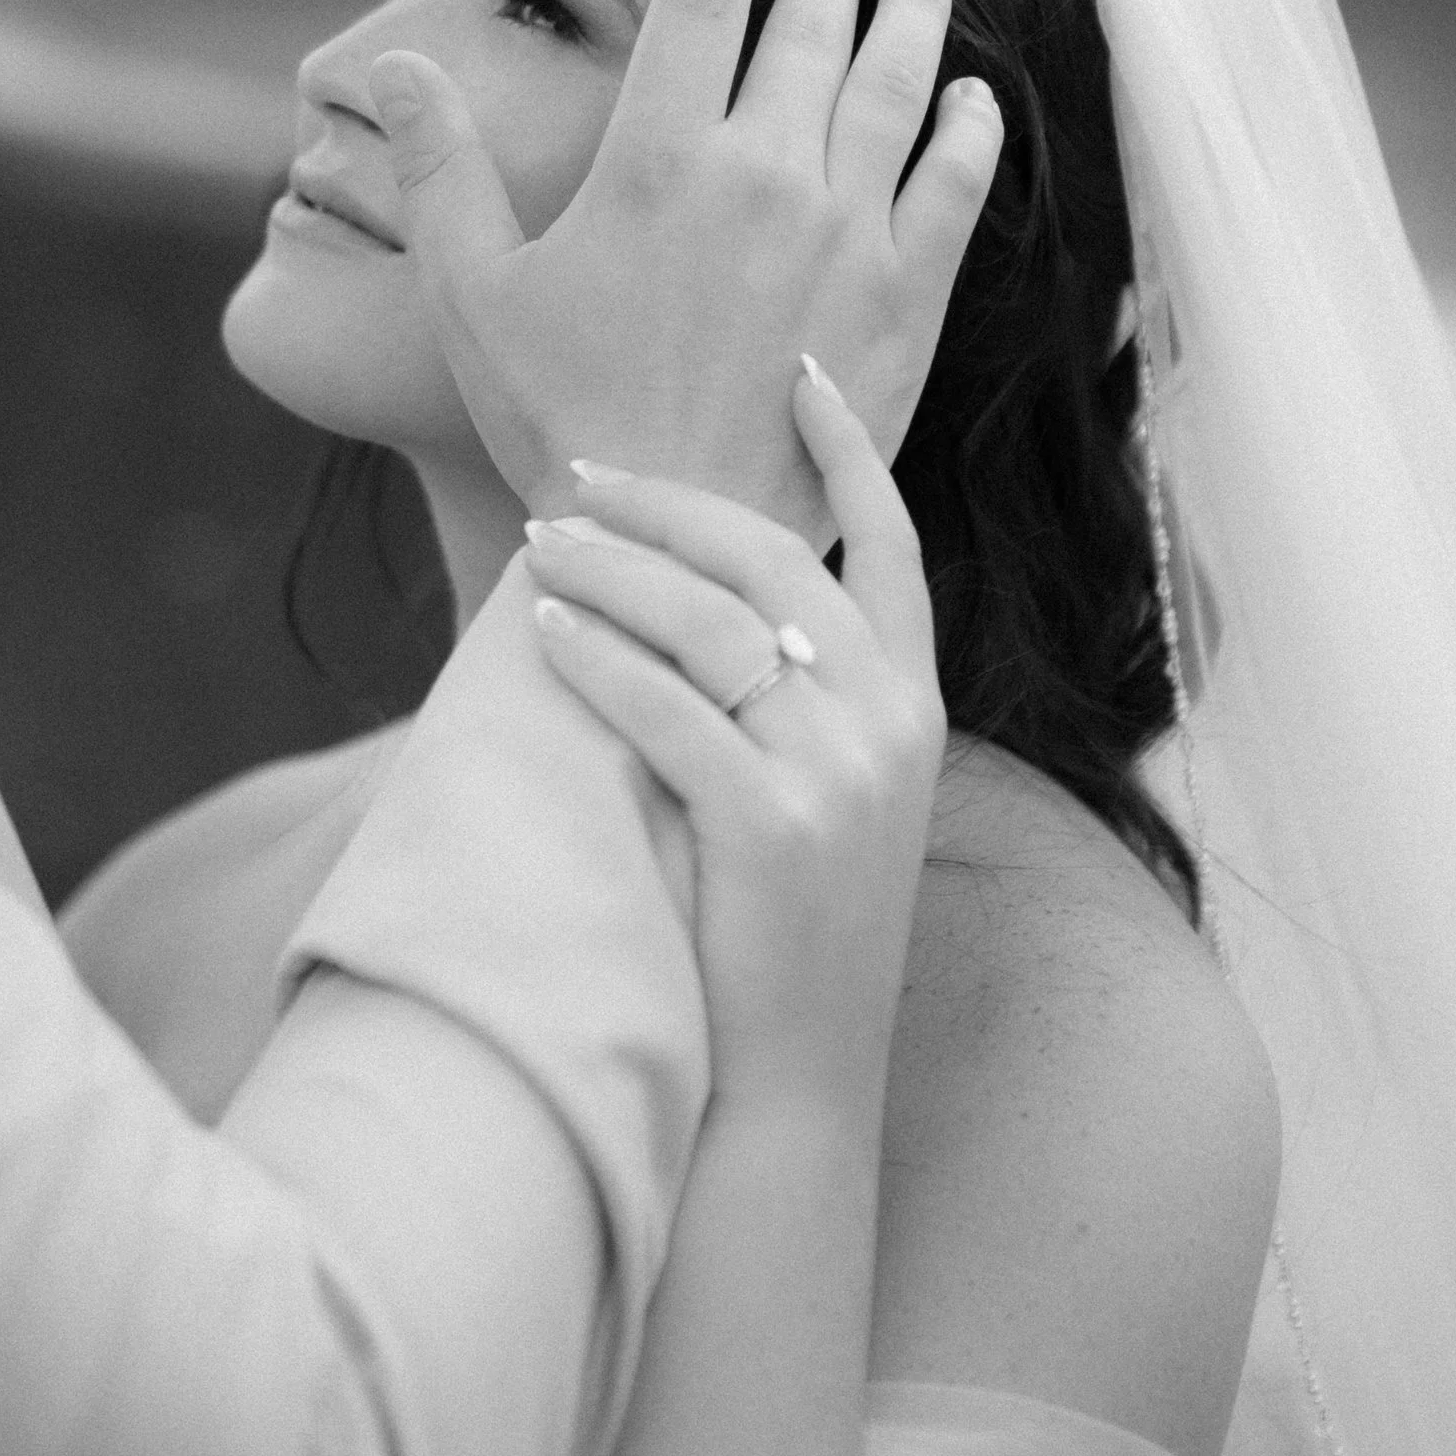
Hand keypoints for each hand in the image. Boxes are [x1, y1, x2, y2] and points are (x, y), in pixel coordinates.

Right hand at [369, 0, 1002, 535]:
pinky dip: (971, 125)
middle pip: (811, 19)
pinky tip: (975, 98)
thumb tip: (393, 67)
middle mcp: (761, 174)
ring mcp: (847, 231)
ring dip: (914, 7)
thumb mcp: (474, 294)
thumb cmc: (560, 422)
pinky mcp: (909, 296)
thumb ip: (437, 170)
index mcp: (654, 159)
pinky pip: (959, 180)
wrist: (678, 540)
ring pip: (897, 78)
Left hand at [520, 363, 944, 1119]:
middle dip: (667, 506)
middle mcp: (893, 724)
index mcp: (916, 706)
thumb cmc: (787, 935)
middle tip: (578, 480)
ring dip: (611, 571)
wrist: (799, 1080)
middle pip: (772, 563)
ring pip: (708, 623)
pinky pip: (667, 710)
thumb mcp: (823, 796)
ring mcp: (840, 775)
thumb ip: (793, 699)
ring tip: (539, 548)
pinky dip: (598, 660)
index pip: (892, 545)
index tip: (799, 375)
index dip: (848, 454)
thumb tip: (694, 595)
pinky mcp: (774, 827)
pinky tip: (545, 633)